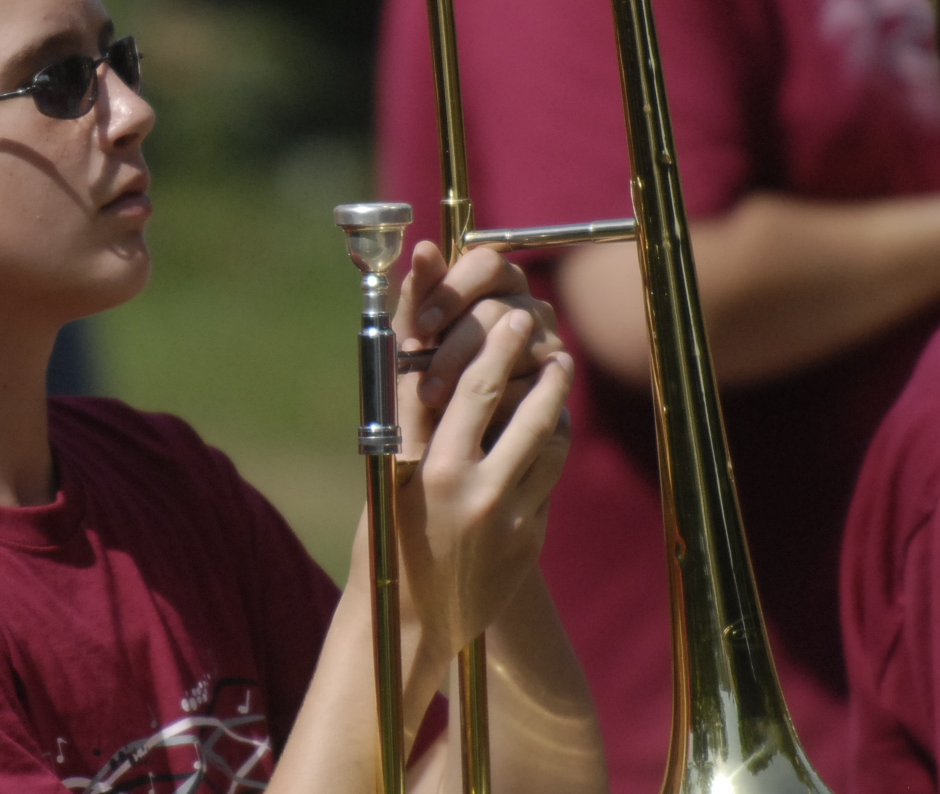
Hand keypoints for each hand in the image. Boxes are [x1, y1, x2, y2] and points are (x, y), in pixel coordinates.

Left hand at [392, 244, 561, 449]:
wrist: (456, 420)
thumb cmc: (432, 360)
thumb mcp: (418, 328)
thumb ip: (420, 290)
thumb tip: (423, 249)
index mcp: (497, 278)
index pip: (485, 262)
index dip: (451, 291)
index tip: (422, 324)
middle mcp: (529, 304)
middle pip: (495, 311)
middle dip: (451, 348)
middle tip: (422, 381)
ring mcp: (549, 340)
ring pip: (511, 350)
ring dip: (466, 377)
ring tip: (434, 399)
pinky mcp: (557, 378)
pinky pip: (527, 386)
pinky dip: (492, 402)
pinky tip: (467, 414)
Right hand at [392, 305, 573, 671]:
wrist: (409, 623)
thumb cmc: (384, 538)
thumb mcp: (384, 476)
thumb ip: (407, 418)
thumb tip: (416, 350)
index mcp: (432, 469)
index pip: (474, 389)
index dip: (497, 346)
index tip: (511, 316)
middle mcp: (476, 491)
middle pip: (526, 410)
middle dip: (540, 367)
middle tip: (545, 338)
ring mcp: (510, 518)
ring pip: (550, 443)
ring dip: (556, 405)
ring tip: (555, 376)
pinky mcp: (531, 541)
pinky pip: (549, 481)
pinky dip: (549, 450)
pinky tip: (546, 433)